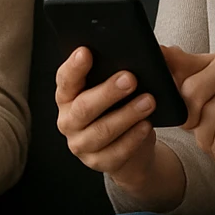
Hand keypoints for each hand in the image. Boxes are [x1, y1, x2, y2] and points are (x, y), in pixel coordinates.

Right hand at [55, 47, 159, 180]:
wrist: (127, 147)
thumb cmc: (117, 108)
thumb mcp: (111, 89)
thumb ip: (111, 72)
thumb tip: (129, 56)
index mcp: (67, 96)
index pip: (65, 79)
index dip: (74, 66)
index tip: (86, 52)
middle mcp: (68, 120)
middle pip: (84, 107)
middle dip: (108, 92)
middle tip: (130, 78)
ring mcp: (81, 144)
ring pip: (102, 131)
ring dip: (127, 115)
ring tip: (148, 101)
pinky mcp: (98, 162)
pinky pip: (116, 152)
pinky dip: (133, 138)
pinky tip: (146, 125)